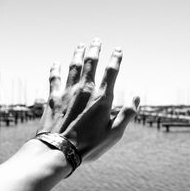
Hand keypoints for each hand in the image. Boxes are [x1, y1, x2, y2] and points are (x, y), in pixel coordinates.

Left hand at [37, 38, 139, 160]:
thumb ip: (127, 114)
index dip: (116, 59)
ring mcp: (68, 92)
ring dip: (78, 54)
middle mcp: (85, 90)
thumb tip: (136, 97)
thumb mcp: (115, 133)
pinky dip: (55, 69)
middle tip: (97, 40)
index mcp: (102, 97)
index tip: (118, 50)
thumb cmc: (90, 144)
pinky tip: (56, 63)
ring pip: (74, 67)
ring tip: (80, 46)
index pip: (111, 72)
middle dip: (95, 50)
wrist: (59, 150)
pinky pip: (54, 78)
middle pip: (91, 63)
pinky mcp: (53, 98)